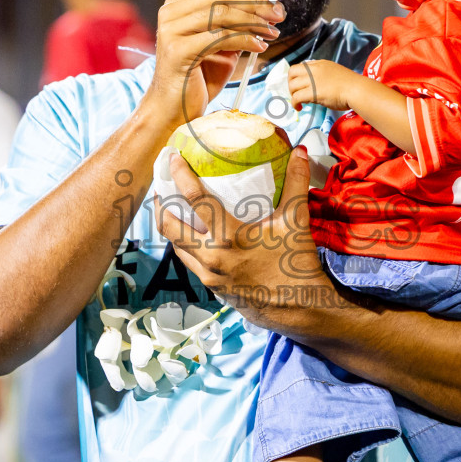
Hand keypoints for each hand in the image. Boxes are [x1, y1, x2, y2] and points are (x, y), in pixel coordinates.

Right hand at [144, 0, 285, 128]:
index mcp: (179, 5)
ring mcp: (172, 30)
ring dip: (254, 21)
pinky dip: (245, 40)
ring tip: (272, 32)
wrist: (173, 108)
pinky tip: (259, 47)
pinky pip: (220, 37)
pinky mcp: (178, 50)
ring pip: (222, 13)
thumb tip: (268, 9)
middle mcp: (171, 12)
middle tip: (279, 12)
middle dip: (256, 1)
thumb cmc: (198, 77)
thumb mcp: (221, 45)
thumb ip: (236, 25)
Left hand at [154, 145, 329, 329]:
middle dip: (160, 203)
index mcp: (229, 237)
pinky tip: (192, 234)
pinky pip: (189, 262)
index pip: (195, 199)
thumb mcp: (296, 221)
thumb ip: (295, 183)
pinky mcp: (212, 288)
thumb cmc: (296, 265)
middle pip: (168, 226)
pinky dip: (184, 244)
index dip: (179, 175)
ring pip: (175, 246)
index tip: (172, 158)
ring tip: (170, 206)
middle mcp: (211, 257)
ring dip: (169, 225)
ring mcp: (209, 275)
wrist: (301, 310)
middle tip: (160, 184)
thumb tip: (299, 151)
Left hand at [288, 60, 359, 111]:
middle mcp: (314, 70)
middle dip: (290, 83)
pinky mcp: (312, 92)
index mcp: (320, 64)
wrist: (356, 90)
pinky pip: (296, 97)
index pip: (302, 66)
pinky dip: (294, 103)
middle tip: (296, 93)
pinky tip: (299, 108)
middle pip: (292, 72)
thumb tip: (318, 86)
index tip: (300, 85)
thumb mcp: (336, 73)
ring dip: (292, 95)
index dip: (297, 76)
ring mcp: (313, 80)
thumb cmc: (351, 85)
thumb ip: (324, 77)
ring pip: (292, 86)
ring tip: (298, 102)